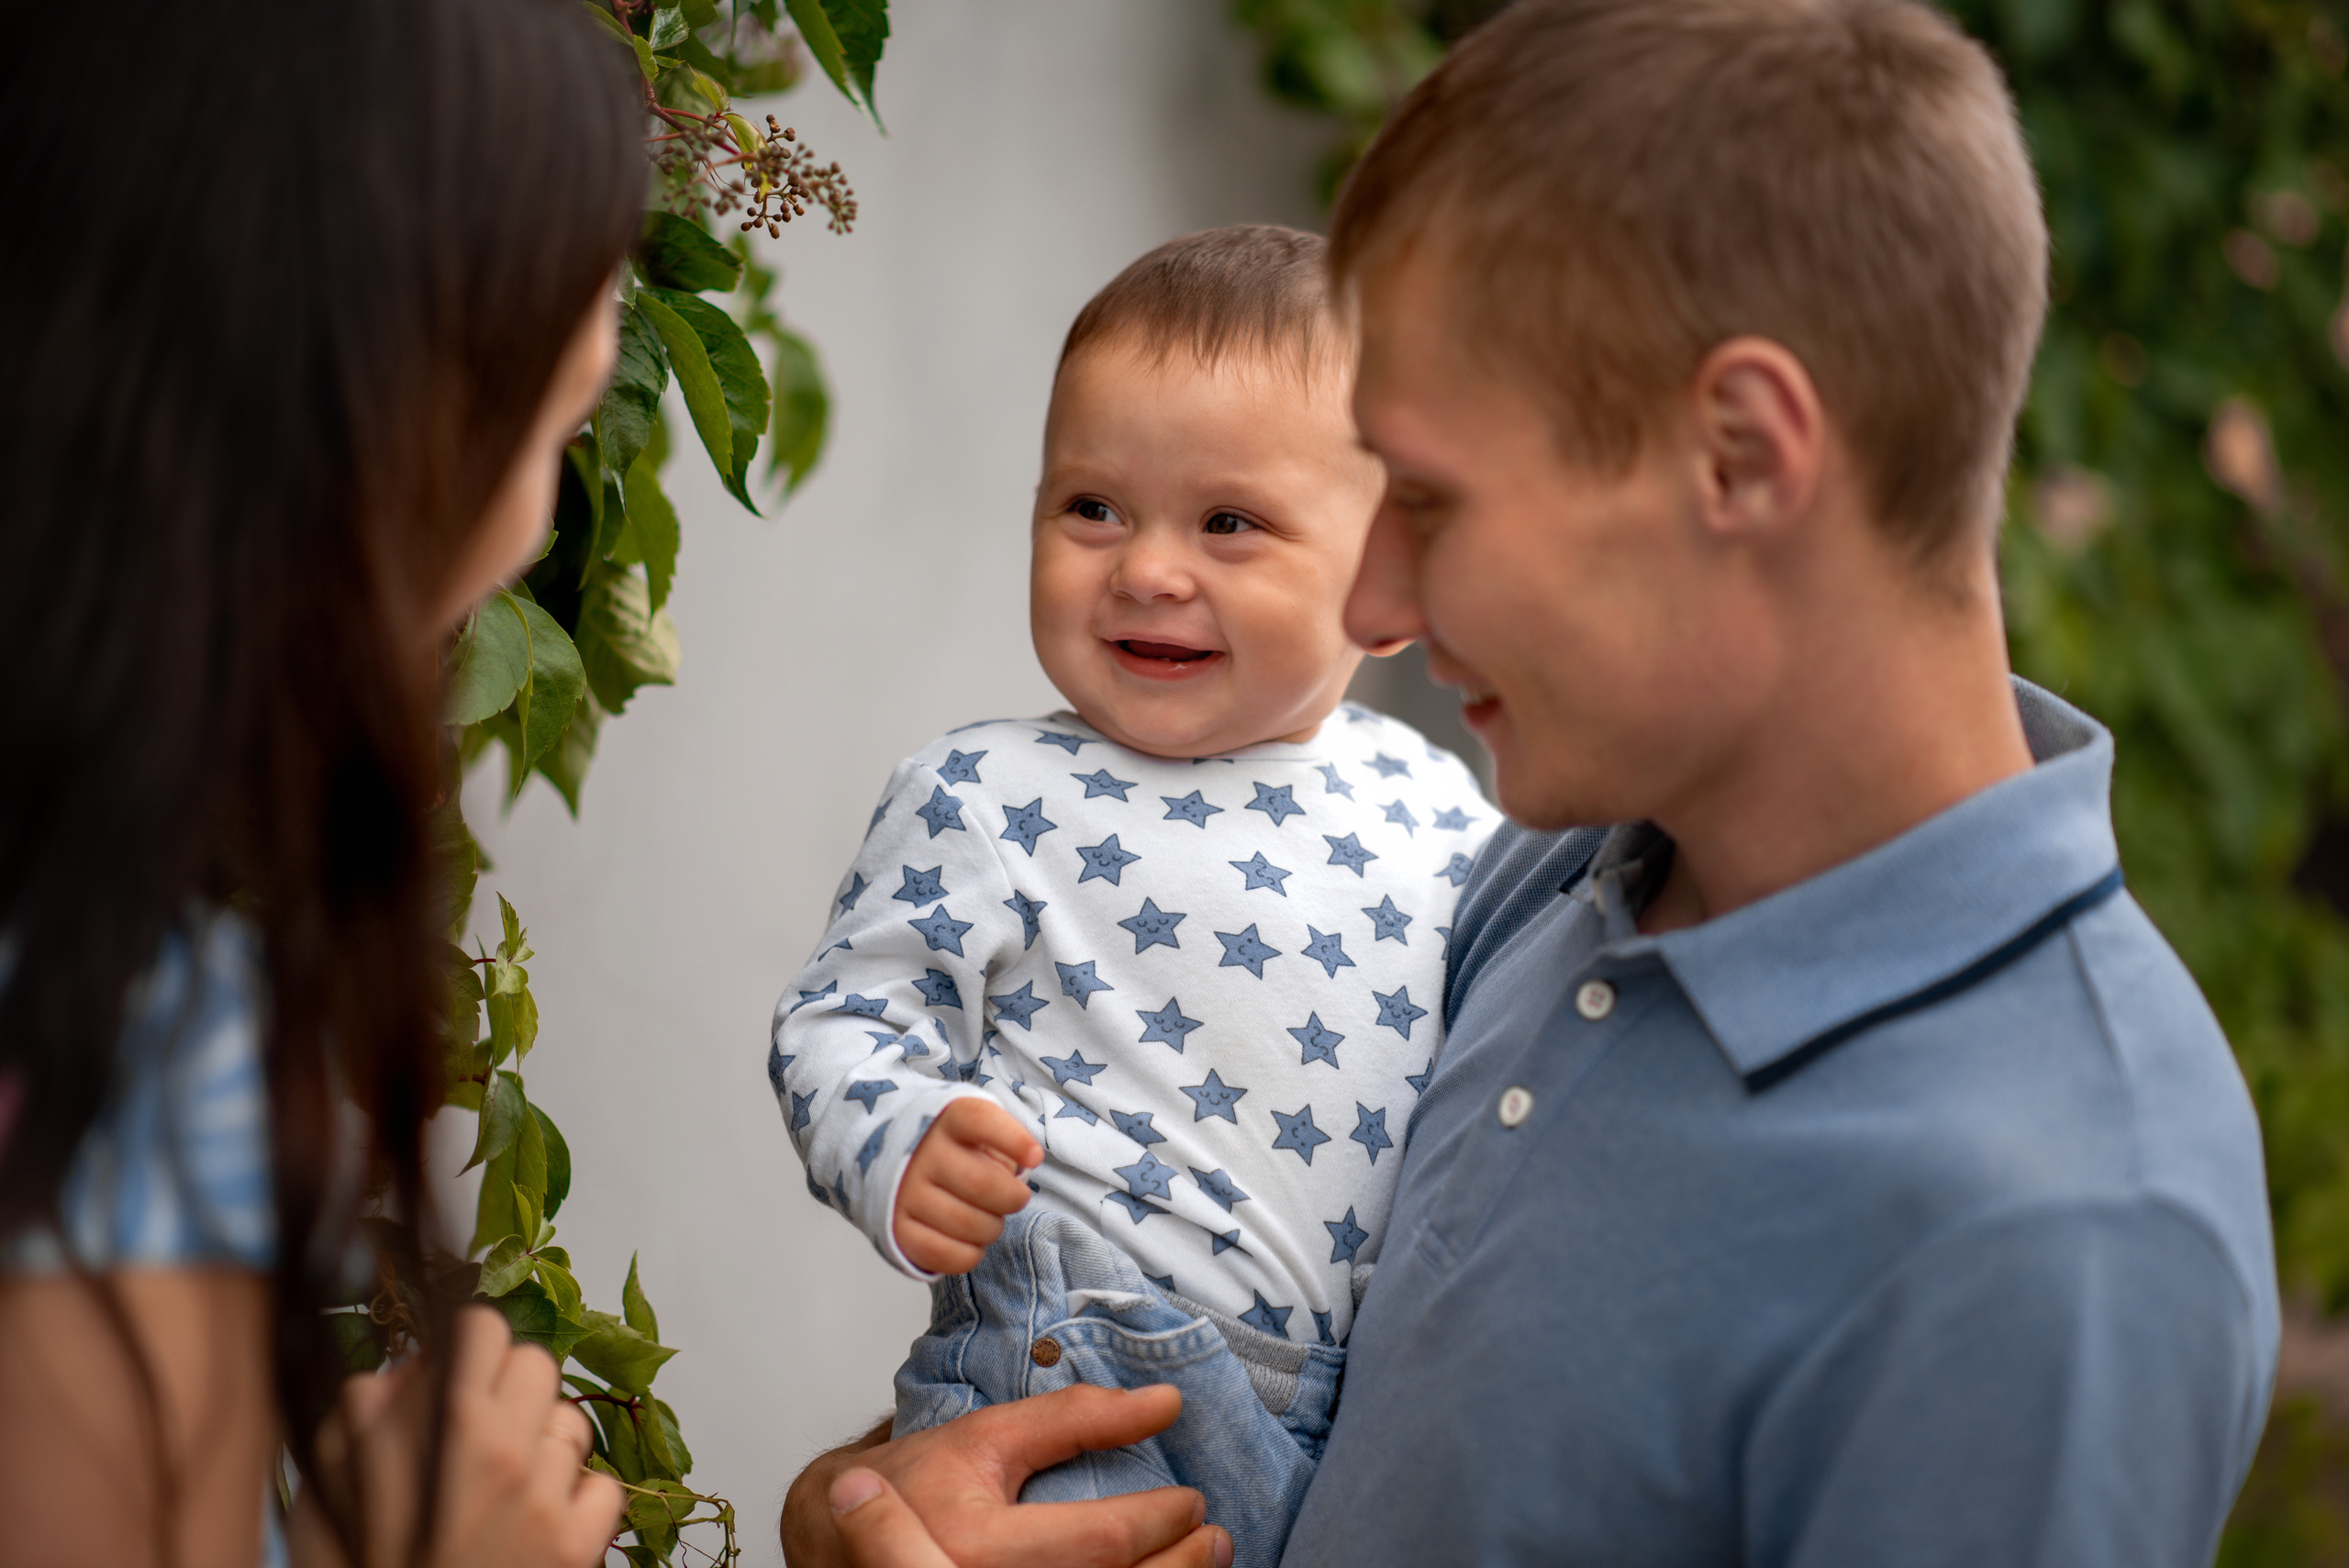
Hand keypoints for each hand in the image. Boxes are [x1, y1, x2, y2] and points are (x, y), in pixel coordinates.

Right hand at [288, 1305, 624, 1567]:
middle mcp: (497, 1451)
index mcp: (435, 1425)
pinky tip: (536, 1530)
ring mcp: (543, 1497)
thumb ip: (364, 1409)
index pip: (481, 1326)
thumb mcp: (326, 1488)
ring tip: (502, 1496)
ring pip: (572, 1424)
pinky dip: (578, 1504)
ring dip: (544, 1450)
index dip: (470, 1346)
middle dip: (512, 1392)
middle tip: (482, 1437)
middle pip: (538, 1364)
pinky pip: (603, 1486)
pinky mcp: (578, 1545)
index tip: (461, 1372)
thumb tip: (414, 1362)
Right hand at [782, 1384, 1230, 1567]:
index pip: (1100, 1541)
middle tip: (1213, 1534)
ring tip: (1206, 1560)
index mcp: (979, 1545)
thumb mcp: (988, 1435)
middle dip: (1179, 1565)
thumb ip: (1076, 1416)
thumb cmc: (919, 1484)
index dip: (1161, 1520)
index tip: (1191, 1500)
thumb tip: (1165, 1402)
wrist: (843, 1539)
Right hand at [894, 1097, 1041, 1273]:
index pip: (979, 1120)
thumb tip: (1028, 1162)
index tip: (1035, 1157)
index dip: (1013, 1140)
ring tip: (989, 1218)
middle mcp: (921, 1154)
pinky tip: (971, 1241)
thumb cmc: (958, 1152)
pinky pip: (944, 1254)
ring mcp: (906, 1192)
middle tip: (1016, 1198)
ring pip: (967, 1224)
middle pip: (982, 1183)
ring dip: (992, 1228)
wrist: (904, 1169)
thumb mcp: (981, 1133)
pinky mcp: (898, 1229)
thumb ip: (1005, 1144)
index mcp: (947, 1121)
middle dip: (1012, 1198)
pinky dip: (970, 1254)